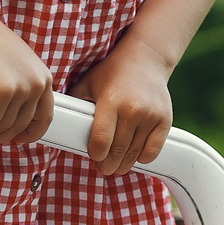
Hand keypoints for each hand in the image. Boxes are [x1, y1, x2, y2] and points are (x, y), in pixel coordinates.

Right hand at [0, 29, 54, 144]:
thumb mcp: (17, 64)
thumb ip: (22, 84)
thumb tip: (15, 113)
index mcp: (43, 78)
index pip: (45, 117)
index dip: (32, 133)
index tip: (19, 139)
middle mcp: (37, 84)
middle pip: (19, 126)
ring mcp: (21, 89)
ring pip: (1, 127)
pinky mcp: (2, 92)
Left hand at [67, 41, 172, 176]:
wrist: (146, 58)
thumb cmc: (112, 72)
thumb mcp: (88, 84)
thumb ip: (75, 105)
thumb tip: (59, 126)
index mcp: (110, 101)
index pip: (101, 142)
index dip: (96, 155)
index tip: (94, 156)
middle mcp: (132, 109)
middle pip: (117, 152)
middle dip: (108, 165)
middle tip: (104, 167)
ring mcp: (150, 115)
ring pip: (134, 155)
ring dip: (124, 164)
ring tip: (117, 164)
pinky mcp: (164, 119)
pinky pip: (152, 151)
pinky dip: (142, 158)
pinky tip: (134, 155)